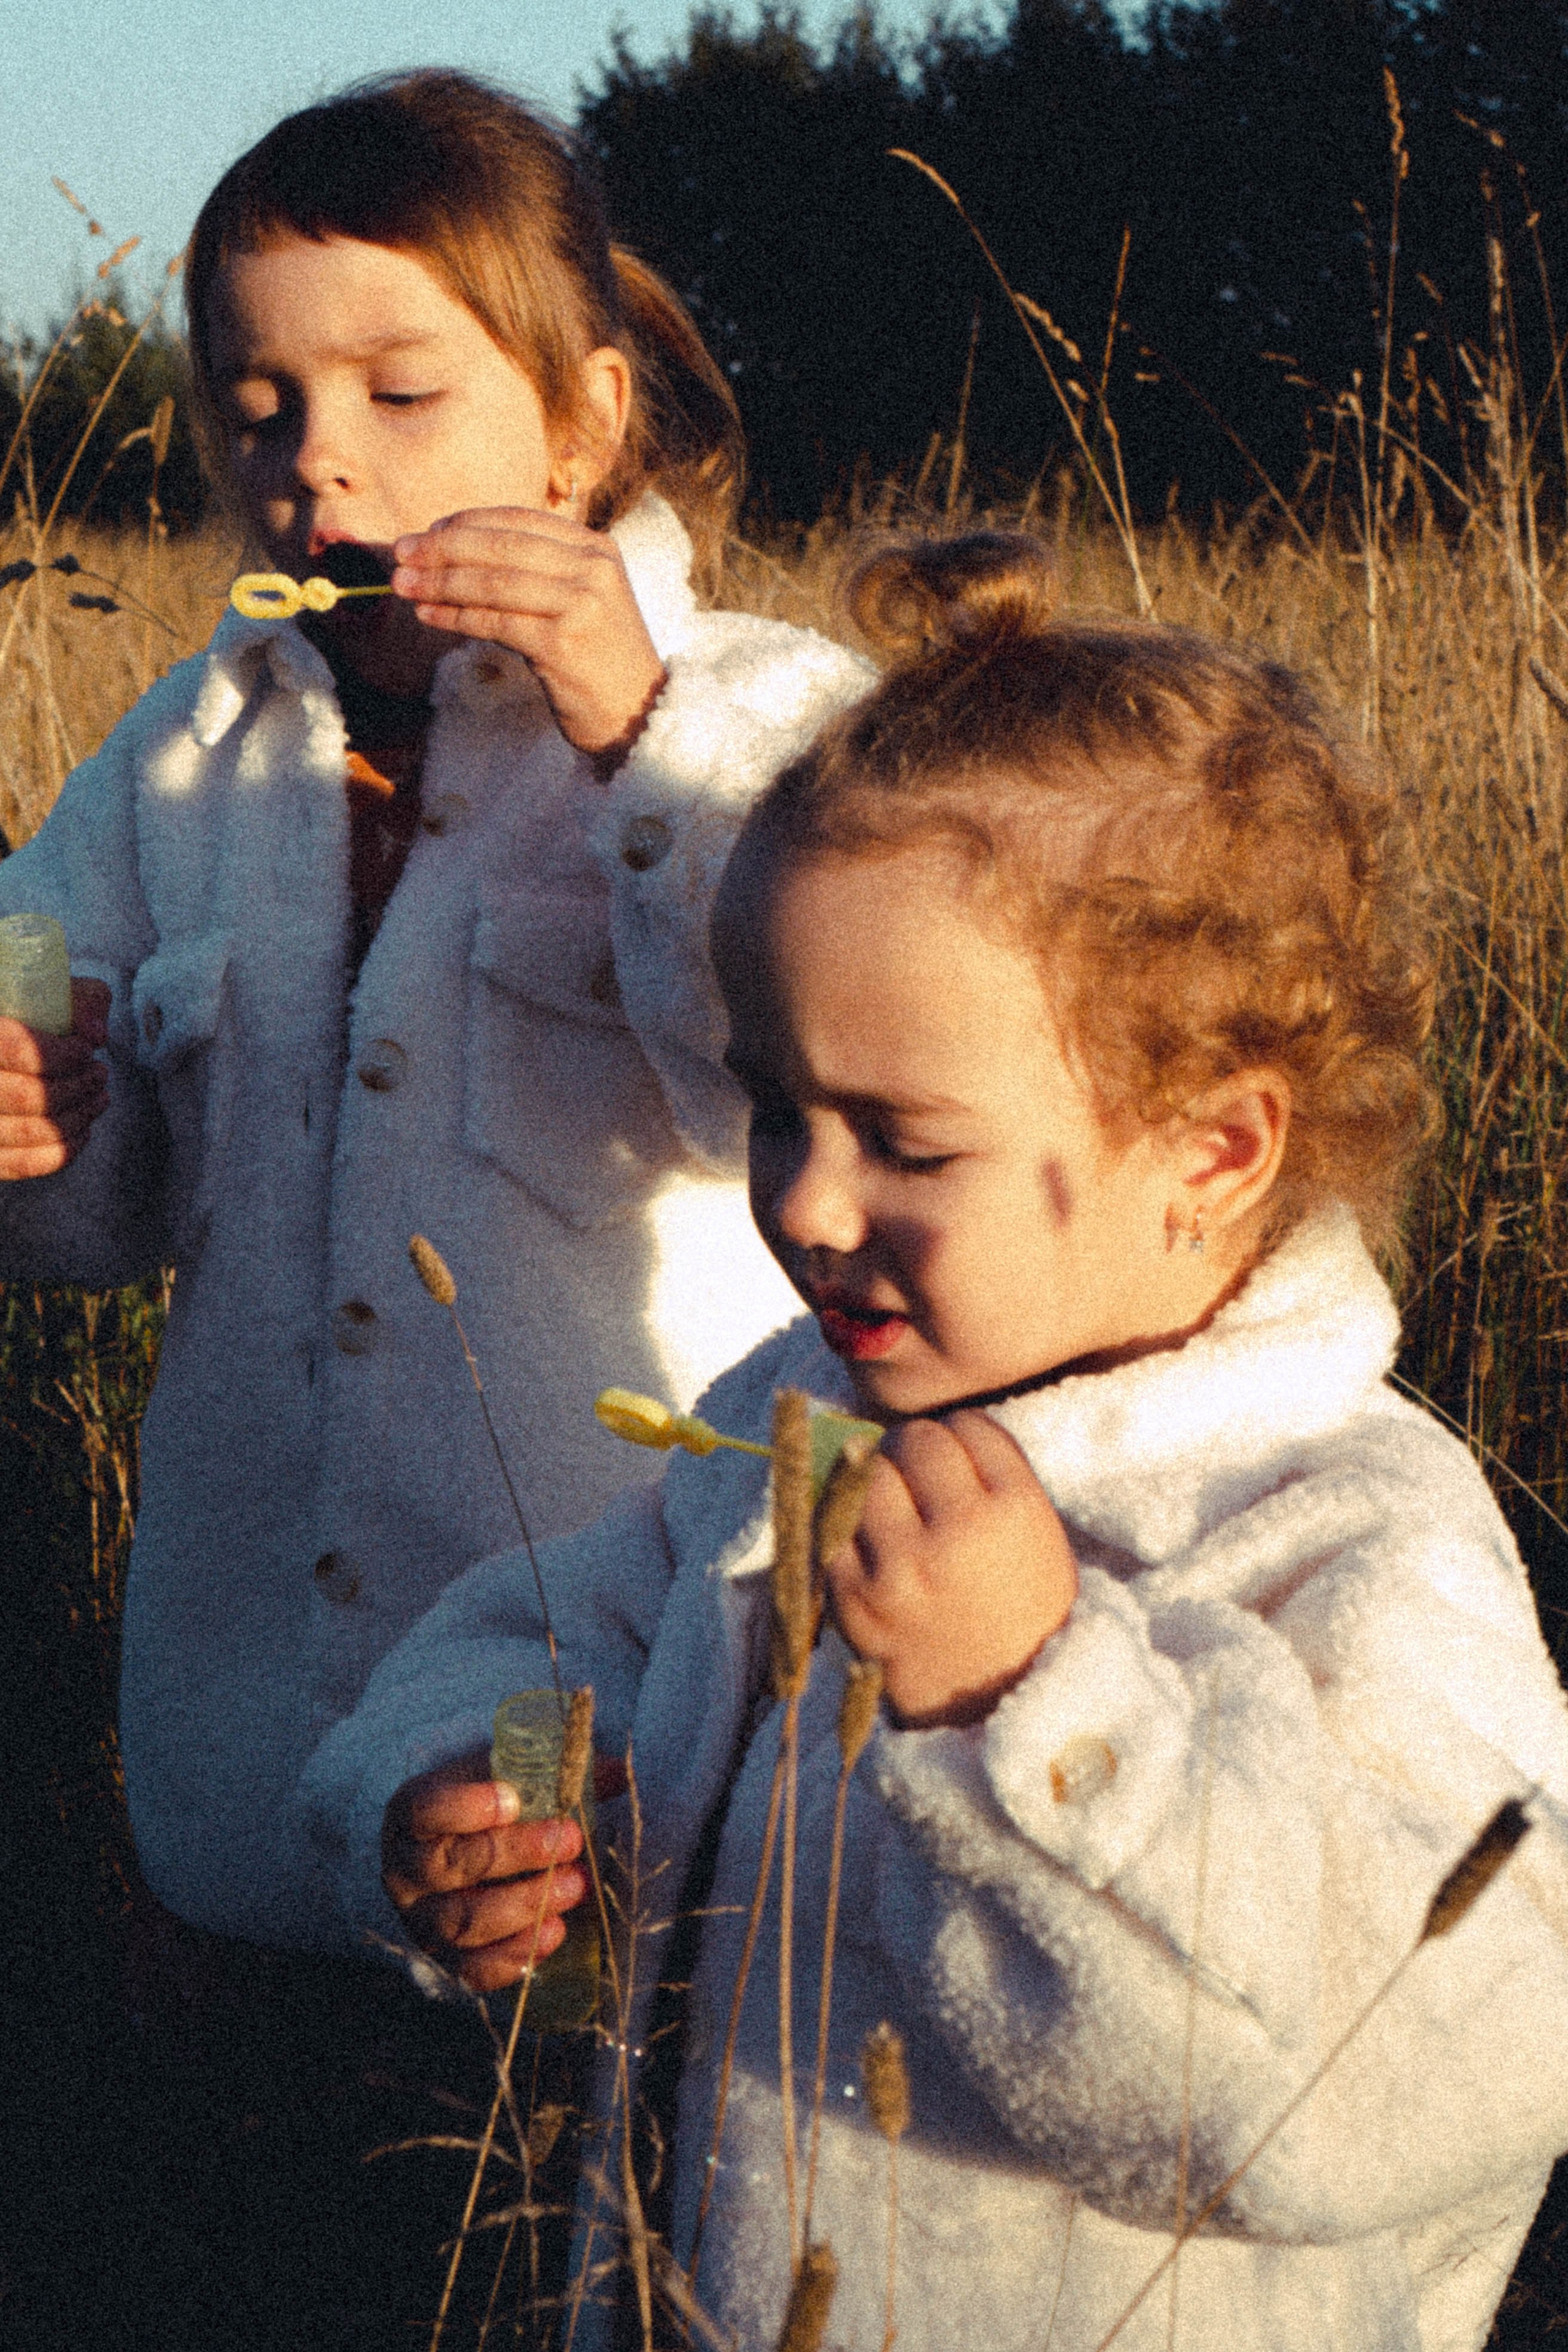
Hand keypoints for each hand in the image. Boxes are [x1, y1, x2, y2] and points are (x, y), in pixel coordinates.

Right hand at [0, 977, 109, 1178]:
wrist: (1, 1045)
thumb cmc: (22, 1013)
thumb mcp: (46, 991)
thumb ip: (79, 999)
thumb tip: (96, 1035)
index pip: (17, 1050)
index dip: (62, 1055)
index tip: (86, 1049)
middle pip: (27, 1097)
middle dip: (78, 1087)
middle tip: (100, 1073)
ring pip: (28, 1133)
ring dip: (78, 1117)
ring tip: (99, 1097)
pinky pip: (20, 1164)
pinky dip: (61, 1151)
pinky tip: (84, 1129)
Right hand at [381, 1748, 605, 1992]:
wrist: (452, 1857)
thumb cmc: (481, 1810)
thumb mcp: (504, 1779)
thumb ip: (555, 1773)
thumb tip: (620, 1772)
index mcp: (410, 1814)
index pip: (425, 1810)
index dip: (465, 1806)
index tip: (513, 1799)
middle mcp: (406, 1871)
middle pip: (451, 1865)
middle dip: (516, 1853)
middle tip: (569, 1840)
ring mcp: (422, 1920)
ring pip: (464, 1922)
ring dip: (524, 1905)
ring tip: (575, 1886)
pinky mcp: (445, 1960)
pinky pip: (474, 1970)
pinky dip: (515, 1955)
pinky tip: (554, 1932)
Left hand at [391, 507, 665, 756]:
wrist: (640, 714)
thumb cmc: (598, 660)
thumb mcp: (577, 601)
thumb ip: (534, 573)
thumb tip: (454, 555)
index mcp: (596, 547)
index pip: (518, 519)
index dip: (466, 523)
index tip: (427, 534)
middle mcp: (592, 568)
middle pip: (500, 545)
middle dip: (442, 548)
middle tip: (400, 554)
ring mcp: (581, 604)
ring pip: (493, 582)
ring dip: (440, 582)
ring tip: (403, 586)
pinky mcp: (563, 643)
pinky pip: (495, 622)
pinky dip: (455, 617)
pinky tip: (429, 616)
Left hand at [824, 1410, 1076, 1727]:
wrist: (999, 1709)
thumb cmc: (1019, 1610)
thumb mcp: (1037, 1534)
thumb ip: (988, 1473)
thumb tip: (914, 1424)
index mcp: (1015, 1511)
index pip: (967, 1425)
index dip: (960, 1441)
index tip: (960, 1465)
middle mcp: (956, 1532)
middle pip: (913, 1439)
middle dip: (915, 1455)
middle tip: (921, 1487)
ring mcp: (899, 1567)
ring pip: (865, 1472)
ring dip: (875, 1484)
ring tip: (894, 1516)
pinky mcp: (853, 1599)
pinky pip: (830, 1525)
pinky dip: (845, 1528)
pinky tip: (869, 1548)